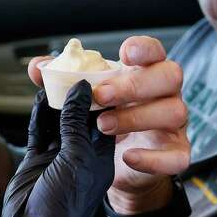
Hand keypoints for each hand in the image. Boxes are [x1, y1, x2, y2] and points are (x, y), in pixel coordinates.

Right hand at [0, 82, 113, 216]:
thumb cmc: (65, 203)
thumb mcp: (78, 158)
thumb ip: (77, 123)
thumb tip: (82, 89)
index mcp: (101, 155)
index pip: (106, 116)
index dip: (101, 94)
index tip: (95, 71)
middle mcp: (82, 153)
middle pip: (81, 114)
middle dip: (75, 93)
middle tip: (69, 69)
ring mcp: (59, 155)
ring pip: (59, 119)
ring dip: (54, 100)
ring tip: (51, 76)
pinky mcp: (37, 159)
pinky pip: (39, 131)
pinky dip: (38, 114)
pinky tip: (37, 97)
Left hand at [28, 36, 189, 214]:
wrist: (116, 167)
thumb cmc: (104, 123)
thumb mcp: (83, 102)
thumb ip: (62, 83)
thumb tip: (39, 68)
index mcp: (145, 73)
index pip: (155, 51)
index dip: (144, 48)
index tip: (124, 53)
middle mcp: (166, 94)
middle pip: (170, 76)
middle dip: (136, 84)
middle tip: (101, 95)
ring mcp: (175, 125)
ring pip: (176, 112)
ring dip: (138, 117)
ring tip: (103, 126)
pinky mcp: (177, 153)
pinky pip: (177, 156)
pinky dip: (153, 158)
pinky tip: (127, 157)